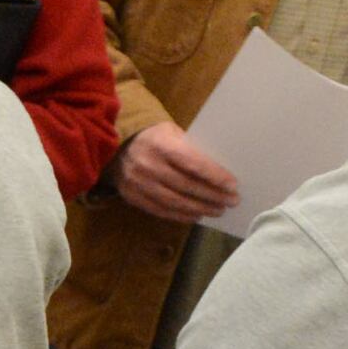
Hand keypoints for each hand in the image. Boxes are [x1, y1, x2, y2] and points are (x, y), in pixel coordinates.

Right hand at [108, 123, 241, 225]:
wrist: (115, 146)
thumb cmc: (153, 137)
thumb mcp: (172, 133)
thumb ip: (190, 149)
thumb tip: (218, 171)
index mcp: (161, 145)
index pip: (193, 164)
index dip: (214, 176)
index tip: (233, 185)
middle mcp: (148, 165)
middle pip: (186, 186)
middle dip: (212, 195)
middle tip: (231, 201)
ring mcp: (138, 183)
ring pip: (175, 201)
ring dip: (200, 208)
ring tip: (218, 211)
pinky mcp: (132, 197)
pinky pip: (160, 210)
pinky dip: (181, 215)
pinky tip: (196, 215)